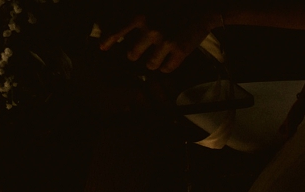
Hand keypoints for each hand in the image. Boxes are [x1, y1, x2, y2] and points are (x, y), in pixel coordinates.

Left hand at [100, 11, 214, 71]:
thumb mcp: (151, 9)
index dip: (108, 39)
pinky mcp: (180, 51)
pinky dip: (167, 67)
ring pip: (150, 65)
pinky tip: (171, 60)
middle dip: (135, 55)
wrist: (202, 9)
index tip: (102, 48)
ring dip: (152, 63)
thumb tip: (123, 36)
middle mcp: (151, 30)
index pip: (118, 30)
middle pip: (133, 54)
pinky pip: (166, 69)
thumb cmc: (175, 9)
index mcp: (142, 16)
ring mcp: (166, 42)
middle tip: (138, 53)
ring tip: (157, 56)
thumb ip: (138, 20)